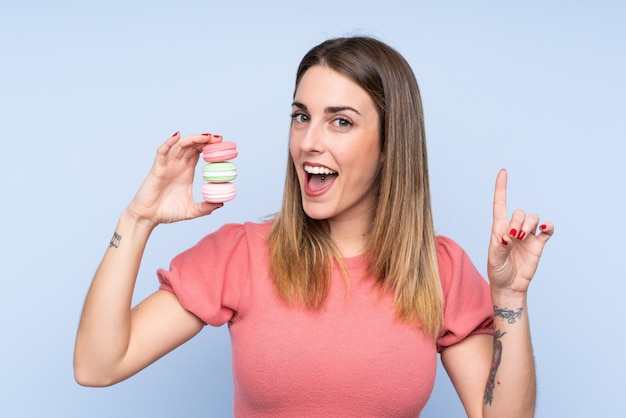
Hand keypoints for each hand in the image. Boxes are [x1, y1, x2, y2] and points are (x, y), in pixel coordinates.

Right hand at [126, 132, 223, 227]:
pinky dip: (169, 142)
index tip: (222, 145)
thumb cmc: (167, 212)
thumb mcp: (191, 210)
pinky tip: (177, 136)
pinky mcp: (157, 168)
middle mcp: (178, 165)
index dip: (210, 147)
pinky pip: (162, 151)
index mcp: (187, 171)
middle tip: (218, 138)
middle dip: (205, 140)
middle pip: (192, 146)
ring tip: (206, 136)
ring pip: (180, 145)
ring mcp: (168, 165)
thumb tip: (221, 203)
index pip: (199, 152)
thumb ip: (205, 207)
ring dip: (193, 139)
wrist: (149, 217)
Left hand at [487, 169, 553, 294]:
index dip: (501, 188)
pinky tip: (546, 228)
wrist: (510, 286)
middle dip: (518, 221)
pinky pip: (547, 229)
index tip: (503, 171)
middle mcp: (514, 228)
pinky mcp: (539, 244)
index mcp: (499, 228)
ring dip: (529, 224)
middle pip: (519, 212)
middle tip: (514, 237)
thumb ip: (500, 246)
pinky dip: (549, 226)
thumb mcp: (494, 259)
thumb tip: (508, 236)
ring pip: (533, 218)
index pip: (500, 204)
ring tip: (523, 238)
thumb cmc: (498, 271)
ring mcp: (528, 236)